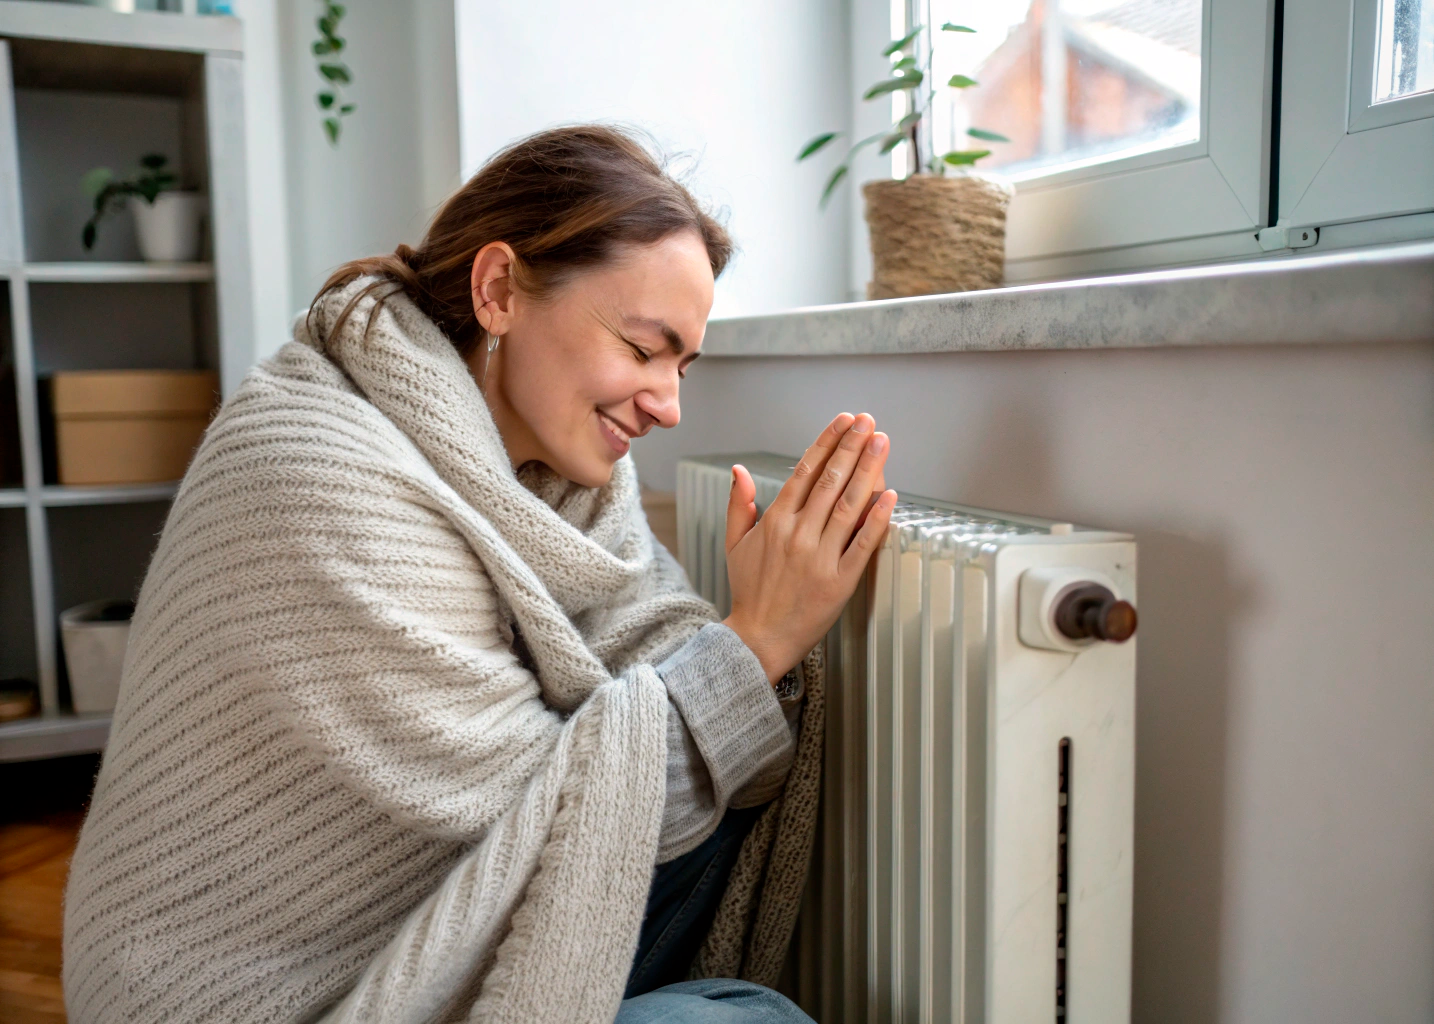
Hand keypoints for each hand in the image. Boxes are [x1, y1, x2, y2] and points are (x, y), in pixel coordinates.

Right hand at [721, 413, 896, 682]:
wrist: (759, 638)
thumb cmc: (748, 591)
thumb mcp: (734, 544)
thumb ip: (738, 505)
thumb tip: (738, 470)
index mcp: (775, 521)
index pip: (805, 471)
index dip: (827, 443)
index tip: (845, 422)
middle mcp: (798, 534)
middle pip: (830, 480)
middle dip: (852, 446)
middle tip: (869, 422)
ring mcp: (820, 557)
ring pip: (848, 505)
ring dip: (868, 470)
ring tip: (882, 443)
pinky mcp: (840, 581)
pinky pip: (862, 544)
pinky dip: (877, 519)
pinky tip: (890, 496)